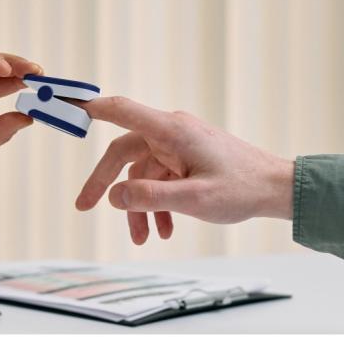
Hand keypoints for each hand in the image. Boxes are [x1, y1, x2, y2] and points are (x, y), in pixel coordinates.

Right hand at [75, 97, 293, 244]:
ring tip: (142, 238)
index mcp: (171, 130)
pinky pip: (161, 179)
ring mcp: (180, 146)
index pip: (122, 110)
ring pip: (142, 173)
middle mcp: (172, 133)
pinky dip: (157, 203)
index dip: (91, 107)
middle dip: (106, 184)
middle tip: (85, 207)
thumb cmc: (241, 189)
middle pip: (124, 152)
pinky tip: (163, 229)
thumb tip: (114, 197)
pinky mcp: (188, 159)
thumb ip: (151, 198)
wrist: (277, 189)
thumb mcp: (194, 200)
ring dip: (139, 205)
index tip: (65, 105)